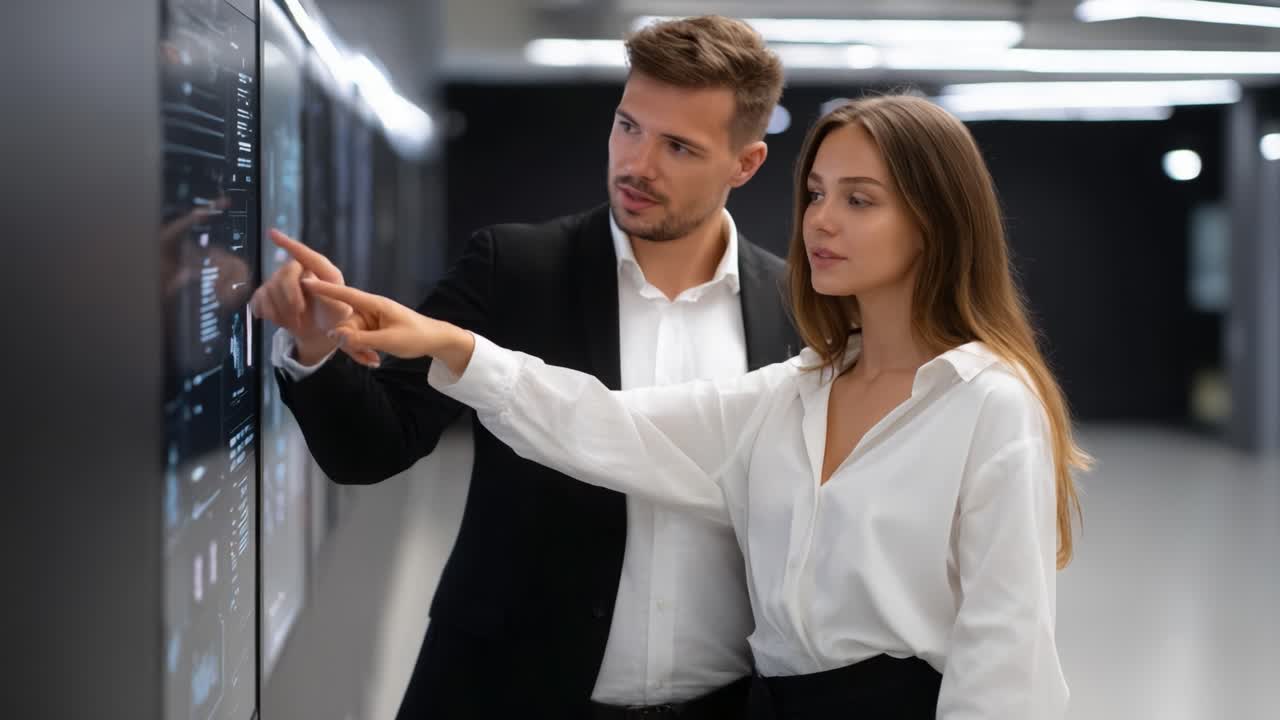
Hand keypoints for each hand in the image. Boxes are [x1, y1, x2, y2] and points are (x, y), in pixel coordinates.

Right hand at [250, 229, 376, 365]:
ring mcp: (283, 281)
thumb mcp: (341, 313)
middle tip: (298, 314)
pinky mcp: (269, 294)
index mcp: (324, 272)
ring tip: (295, 322)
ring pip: (269, 288)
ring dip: (281, 310)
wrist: (321, 335)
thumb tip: (307, 281)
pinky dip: (266, 312)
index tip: (272, 234)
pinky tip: (278, 320)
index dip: (288, 244)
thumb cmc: (336, 321)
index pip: (305, 254)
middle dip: (289, 296)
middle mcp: (302, 272)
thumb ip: (331, 298)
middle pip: (284, 274)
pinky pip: (258, 299)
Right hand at [301, 278, 475, 374]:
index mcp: (374, 304)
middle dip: (350, 343)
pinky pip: (356, 340)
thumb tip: (333, 335)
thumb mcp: (388, 341)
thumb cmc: (416, 336)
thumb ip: (360, 339)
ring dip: (357, 350)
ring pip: (348, 335)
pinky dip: (362, 351)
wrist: (434, 340)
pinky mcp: (371, 329)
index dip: (325, 289)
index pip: (345, 294)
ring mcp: (369, 320)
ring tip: (374, 359)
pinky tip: (374, 359)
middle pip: (344, 324)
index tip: (305, 280)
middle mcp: (369, 309)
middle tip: (368, 357)